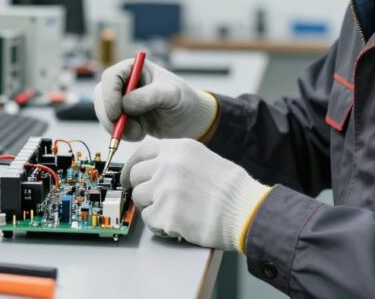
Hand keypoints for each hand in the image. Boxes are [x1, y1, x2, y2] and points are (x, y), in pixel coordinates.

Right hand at [92, 59, 217, 140]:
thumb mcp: (171, 94)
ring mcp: (121, 100)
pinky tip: (139, 133)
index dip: (109, 95)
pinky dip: (122, 134)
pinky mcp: (123, 116)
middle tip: (122, 130)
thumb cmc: (183, 100)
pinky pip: (111, 126)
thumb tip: (126, 104)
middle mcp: (124, 82)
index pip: (111, 76)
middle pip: (102, 95)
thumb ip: (150, 96)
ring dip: (117, 127)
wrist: (188, 120)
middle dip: (109, 115)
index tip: (117, 113)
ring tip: (139, 132)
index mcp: (134, 69)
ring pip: (104, 113)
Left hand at [121, 139, 270, 250]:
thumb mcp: (203, 158)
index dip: (131, 166)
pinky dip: (159, 225)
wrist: (245, 211)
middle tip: (155, 200)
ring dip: (151, 208)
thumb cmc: (231, 190)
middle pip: (136, 175)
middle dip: (143, 189)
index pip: (141, 152)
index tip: (129, 177)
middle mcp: (168, 164)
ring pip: (139, 198)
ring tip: (172, 213)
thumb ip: (177, 160)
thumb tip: (153, 171)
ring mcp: (164, 188)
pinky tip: (176, 225)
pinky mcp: (165, 213)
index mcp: (179, 148)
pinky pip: (148, 220)